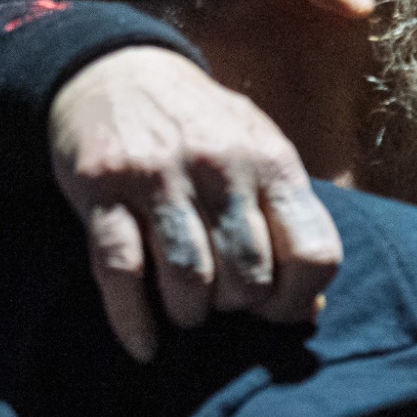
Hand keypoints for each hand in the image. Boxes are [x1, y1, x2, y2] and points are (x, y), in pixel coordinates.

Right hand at [50, 47, 341, 359]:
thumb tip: (309, 309)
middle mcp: (222, 167)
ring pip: (188, 278)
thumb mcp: (261, 155)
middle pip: (248, 274)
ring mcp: (159, 177)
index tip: (278, 308)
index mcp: (273, 162)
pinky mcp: (102, 190)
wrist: (117, 72)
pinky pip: (120, 271)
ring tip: (188, 312)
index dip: (299, 298)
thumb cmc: (204, 129)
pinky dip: (134, 320)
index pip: (314, 253)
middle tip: (224, 304)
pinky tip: (145, 344)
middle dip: (238, 307)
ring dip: (190, 313)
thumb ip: (288, 223)